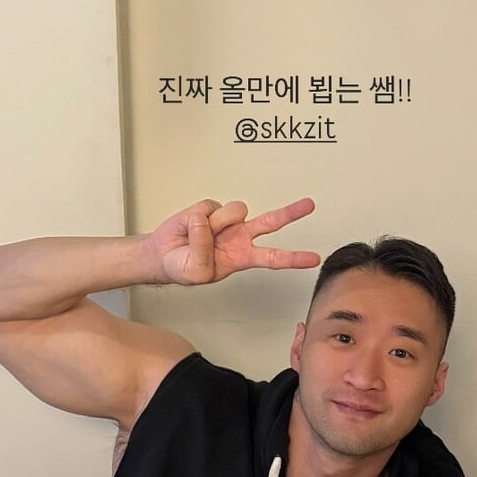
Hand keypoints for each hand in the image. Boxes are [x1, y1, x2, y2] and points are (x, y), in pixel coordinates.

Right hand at [145, 199, 319, 285]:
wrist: (162, 255)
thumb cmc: (183, 267)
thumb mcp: (197, 272)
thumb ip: (203, 251)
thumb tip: (207, 223)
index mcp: (243, 257)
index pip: (273, 258)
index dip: (293, 259)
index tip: (313, 259)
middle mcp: (241, 236)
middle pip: (271, 222)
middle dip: (291, 213)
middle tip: (309, 205)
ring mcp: (227, 221)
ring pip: (233, 212)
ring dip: (213, 224)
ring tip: (197, 237)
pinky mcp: (210, 208)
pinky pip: (206, 209)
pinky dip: (194, 220)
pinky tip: (189, 228)